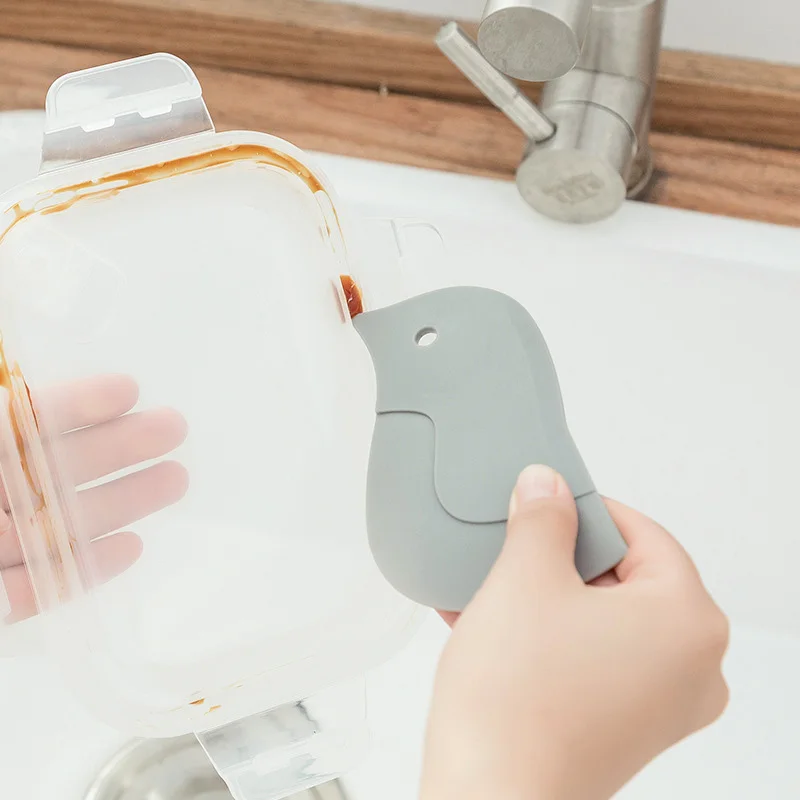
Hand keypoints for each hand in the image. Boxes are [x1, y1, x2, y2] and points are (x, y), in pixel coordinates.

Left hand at [0, 375, 187, 621]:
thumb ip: (2, 423)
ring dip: (119, 503)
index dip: (76, 405)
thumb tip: (22, 399)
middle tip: (175, 429)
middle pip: (53, 471)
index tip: (129, 390)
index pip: (23, 422)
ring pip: (55, 527)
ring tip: (176, 481)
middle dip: (118, 447)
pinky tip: (130, 548)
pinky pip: (34, 591)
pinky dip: (83, 571)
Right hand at [421, 465, 729, 799]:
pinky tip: (493, 622)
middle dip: (561, 557)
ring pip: (603, 619)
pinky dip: (549, 635)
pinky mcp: (628, 729)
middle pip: (625, 578)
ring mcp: (663, 705)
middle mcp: (693, 668)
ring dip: (547, 595)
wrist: (487, 798)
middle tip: (515, 544)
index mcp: (689, 621)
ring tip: (492, 584)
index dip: (587, 509)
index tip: (547, 500)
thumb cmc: (515, 699)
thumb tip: (546, 485)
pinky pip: (593, 657)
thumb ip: (542, 517)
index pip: (644, 534)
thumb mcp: (524, 578)